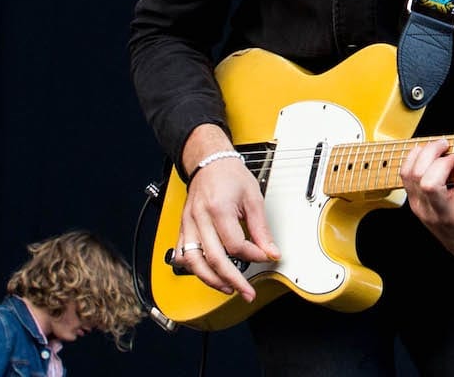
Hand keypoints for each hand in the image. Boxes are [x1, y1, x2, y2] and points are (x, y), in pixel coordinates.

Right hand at [174, 125, 279, 299]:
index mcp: (218, 209)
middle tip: (246, 292)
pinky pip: (183, 255)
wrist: (209, 162)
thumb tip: (271, 252)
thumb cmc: (230, 176)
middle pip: (213, 258)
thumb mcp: (253, 198)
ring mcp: (188, 225)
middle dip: (232, 279)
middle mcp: (199, 219)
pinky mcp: (183, 229)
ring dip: (210, 279)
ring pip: (193, 262)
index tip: (265, 257)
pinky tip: (207, 274)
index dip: (252, 255)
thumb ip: (261, 229)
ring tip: (228, 287)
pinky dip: (194, 268)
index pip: (234, 244)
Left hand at [400, 126, 453, 259]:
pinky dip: (413, 159)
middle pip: (430, 181)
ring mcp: (425, 211)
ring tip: (440, 147)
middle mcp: (444, 214)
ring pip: (413, 177)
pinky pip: (405, 177)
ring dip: (425, 154)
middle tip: (452, 147)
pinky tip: (427, 154)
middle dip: (441, 156)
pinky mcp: (415, 207)